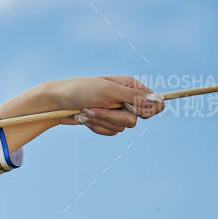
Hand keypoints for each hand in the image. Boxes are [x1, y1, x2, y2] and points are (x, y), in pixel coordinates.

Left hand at [48, 75, 164, 136]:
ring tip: (87, 111)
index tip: (136, 112)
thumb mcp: (109, 91)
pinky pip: (111, 132)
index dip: (148, 110)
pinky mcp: (107, 122)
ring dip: (102, 121)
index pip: (153, 101)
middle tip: (96, 107)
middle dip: (113, 117)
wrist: (57, 102)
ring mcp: (117, 112)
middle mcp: (126, 99)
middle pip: (135, 119)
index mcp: (131, 86)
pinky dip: (97, 127)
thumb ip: (135, 98)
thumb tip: (160, 102)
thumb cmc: (81, 90)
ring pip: (122, 128)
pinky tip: (86, 118)